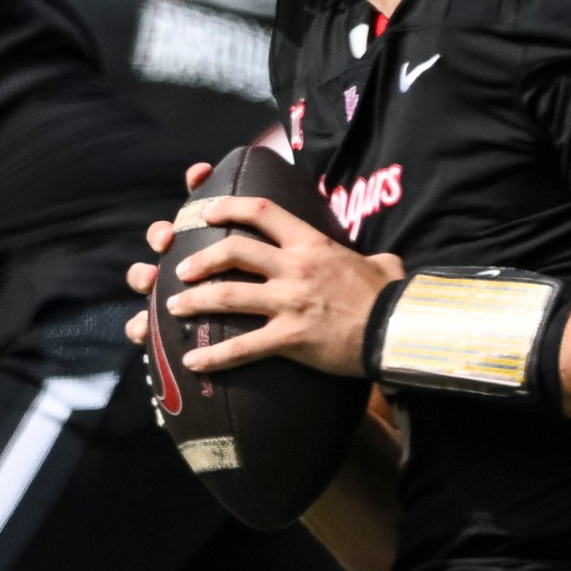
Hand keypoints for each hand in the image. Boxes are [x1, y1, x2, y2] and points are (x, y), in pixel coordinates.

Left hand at [127, 166, 405, 376]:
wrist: (397, 329)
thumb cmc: (390, 295)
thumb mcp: (381, 263)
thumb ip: (370, 258)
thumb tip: (380, 261)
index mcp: (312, 244)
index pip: (262, 212)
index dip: (227, 207)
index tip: (206, 212)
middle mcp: (295, 268)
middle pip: (233, 252)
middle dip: (200, 259)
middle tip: (180, 269)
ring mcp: (290, 303)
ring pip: (228, 296)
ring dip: (195, 301)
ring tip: (173, 307)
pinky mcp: (290, 338)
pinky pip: (243, 347)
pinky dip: (214, 357)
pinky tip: (194, 362)